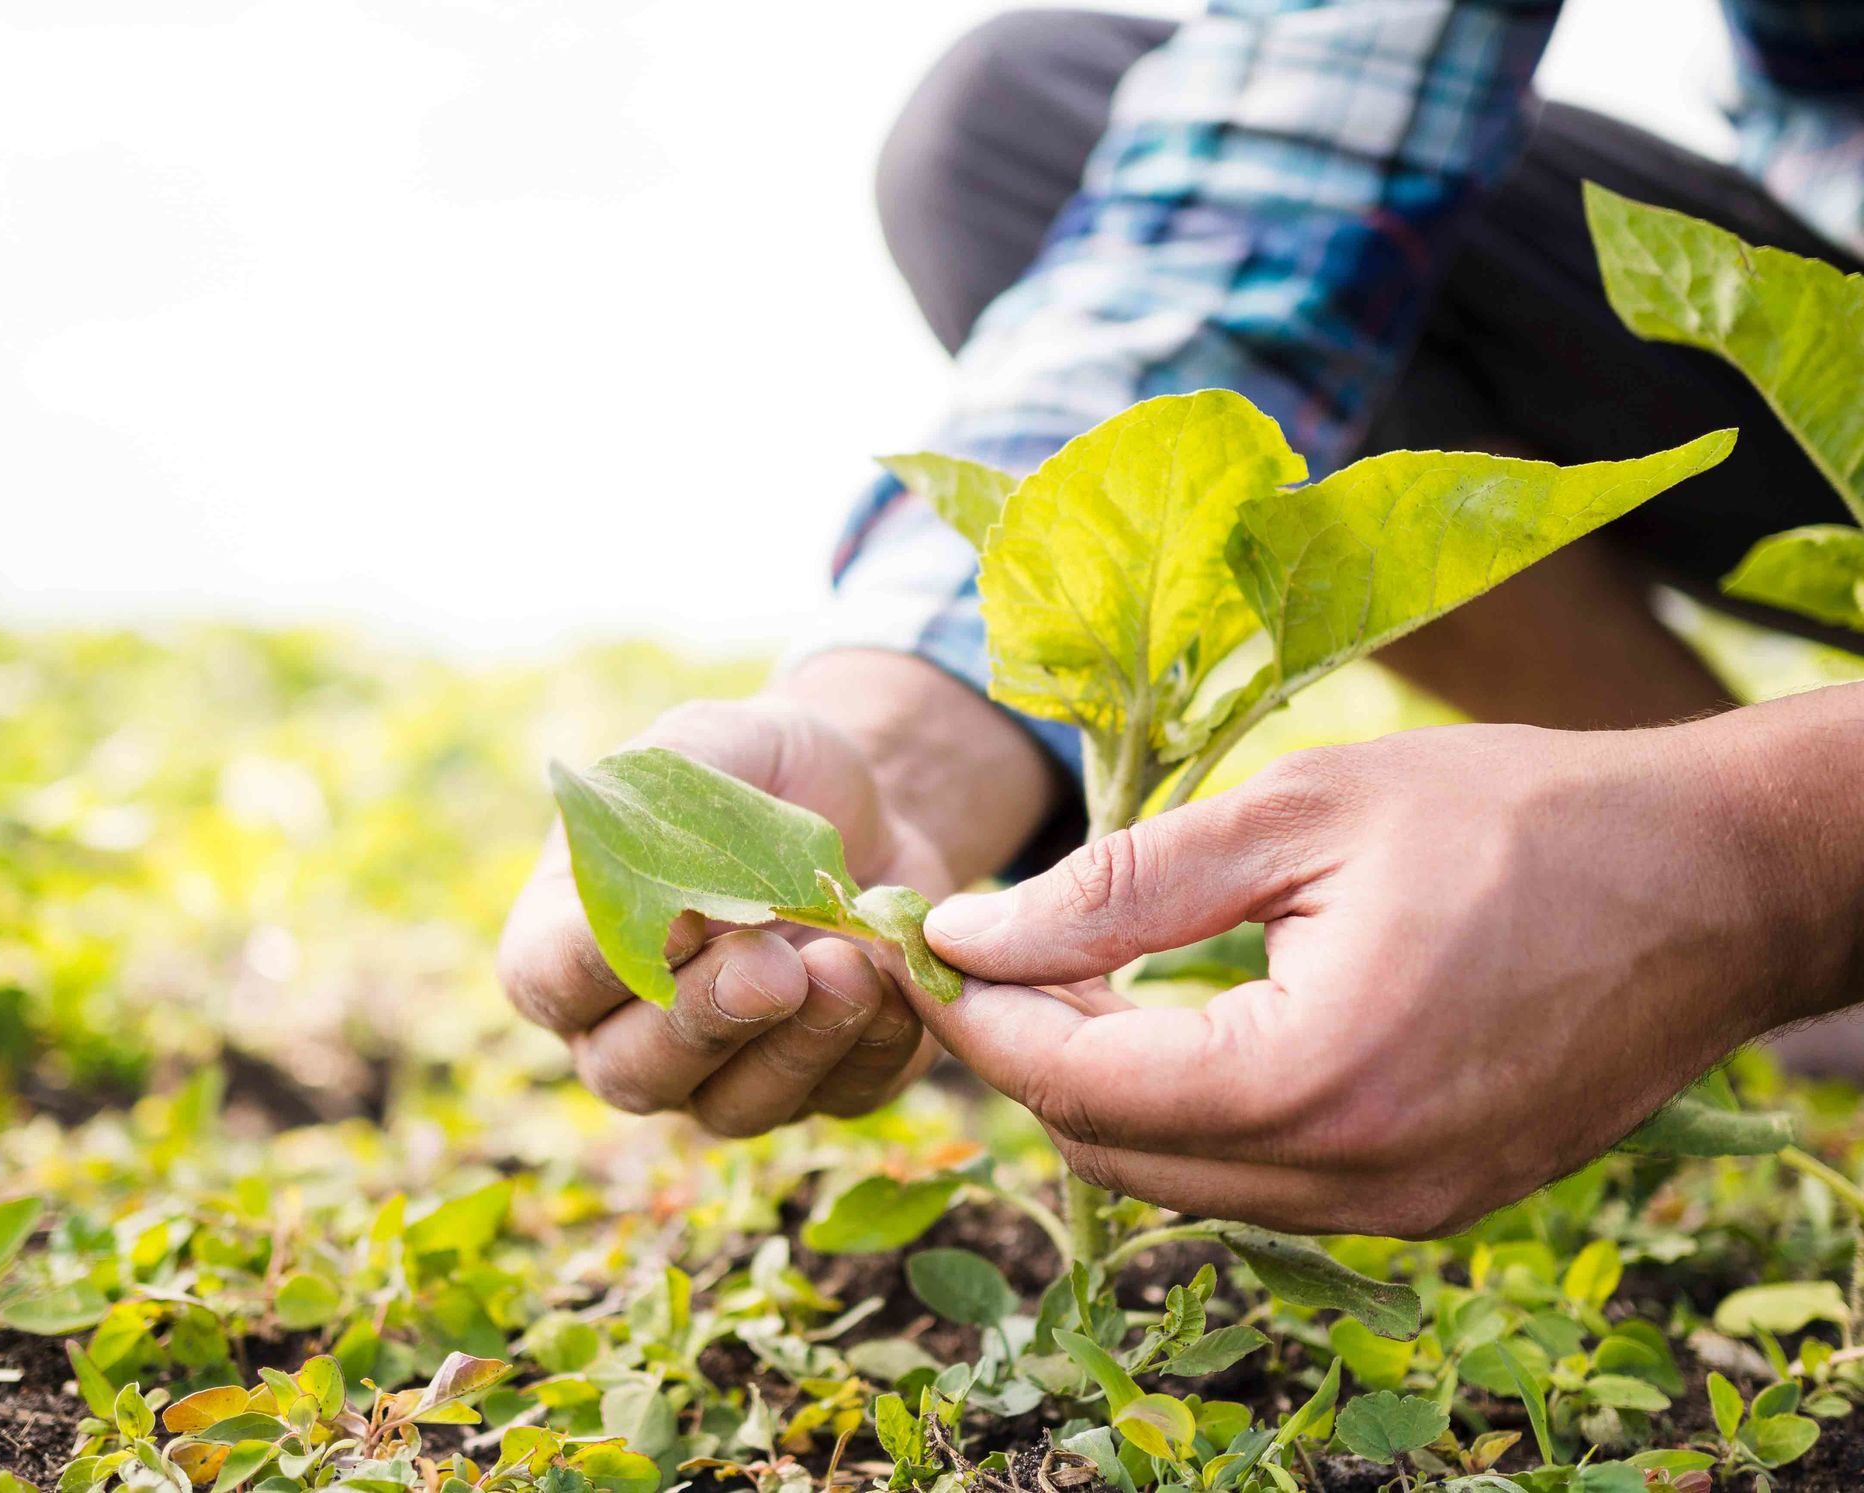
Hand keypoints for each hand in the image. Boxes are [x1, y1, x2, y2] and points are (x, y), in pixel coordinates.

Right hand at [498, 650, 1060, 1135]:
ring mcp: (722, 1072)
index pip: (550, 979)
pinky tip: (896, 983)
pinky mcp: (820, 1086)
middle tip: (775, 966)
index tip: (677, 920)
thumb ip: (663, 801)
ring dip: (795, 1047)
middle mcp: (629, 1028)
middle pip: (634, 1070)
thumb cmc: (760, 770)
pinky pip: (837, 1098)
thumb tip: (665, 896)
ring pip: (734, 1106)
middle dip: (707, 1020)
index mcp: (571, 939)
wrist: (870, 802)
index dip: (599, 964)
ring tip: (850, 967)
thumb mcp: (708, 744)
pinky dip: (871, 1048)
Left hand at [915, 694, 1863, 1236]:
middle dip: (1027, 1054)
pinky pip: (1257, 1181)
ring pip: (1177, 1180)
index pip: (1077, 1083)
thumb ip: (1120, 886)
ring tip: (1076, 971)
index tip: (923, 941)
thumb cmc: (1517, 816)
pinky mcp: (1429, 1202)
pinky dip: (1190, 1111)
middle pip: (1110, 1151)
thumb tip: (969, 932)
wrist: (1714, 880)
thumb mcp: (1299, 814)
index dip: (979, 1013)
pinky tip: (1180, 1019)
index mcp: (1315, 1078)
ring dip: (1104, 1087)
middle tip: (987, 950)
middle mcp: (1355, 1179)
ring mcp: (1399, 1209)